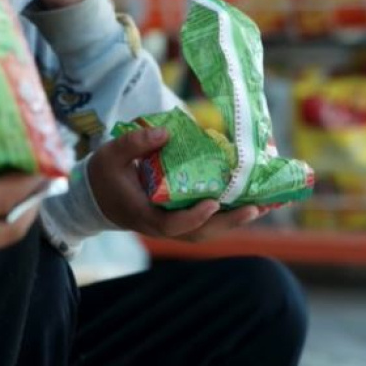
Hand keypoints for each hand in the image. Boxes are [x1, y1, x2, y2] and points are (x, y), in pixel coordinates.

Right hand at [88, 128, 265, 241]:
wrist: (99, 196)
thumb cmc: (104, 176)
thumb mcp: (111, 155)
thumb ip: (134, 143)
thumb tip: (166, 132)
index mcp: (143, 214)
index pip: (171, 224)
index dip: (193, 217)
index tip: (212, 203)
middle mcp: (161, 226)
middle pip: (200, 233)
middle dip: (230, 222)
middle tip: (256, 207)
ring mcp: (173, 225)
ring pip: (209, 230)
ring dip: (237, 219)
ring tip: (266, 204)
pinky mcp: (181, 219)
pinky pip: (210, 222)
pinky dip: (231, 214)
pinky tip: (254, 202)